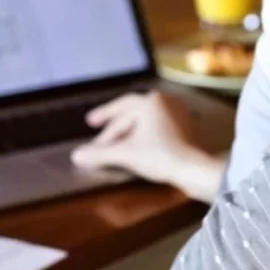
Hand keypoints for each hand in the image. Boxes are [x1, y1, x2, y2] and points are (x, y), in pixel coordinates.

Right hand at [71, 91, 224, 201]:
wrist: (194, 169)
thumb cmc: (160, 155)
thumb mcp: (126, 154)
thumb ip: (100, 154)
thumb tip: (75, 155)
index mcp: (150, 101)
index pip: (120, 109)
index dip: (103, 116)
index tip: (90, 122)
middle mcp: (164, 101)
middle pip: (132, 112)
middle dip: (114, 124)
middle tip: (96, 128)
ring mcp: (176, 112)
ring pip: (144, 118)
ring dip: (128, 128)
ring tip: (115, 139)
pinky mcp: (184, 126)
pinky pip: (156, 125)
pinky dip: (142, 133)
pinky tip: (136, 142)